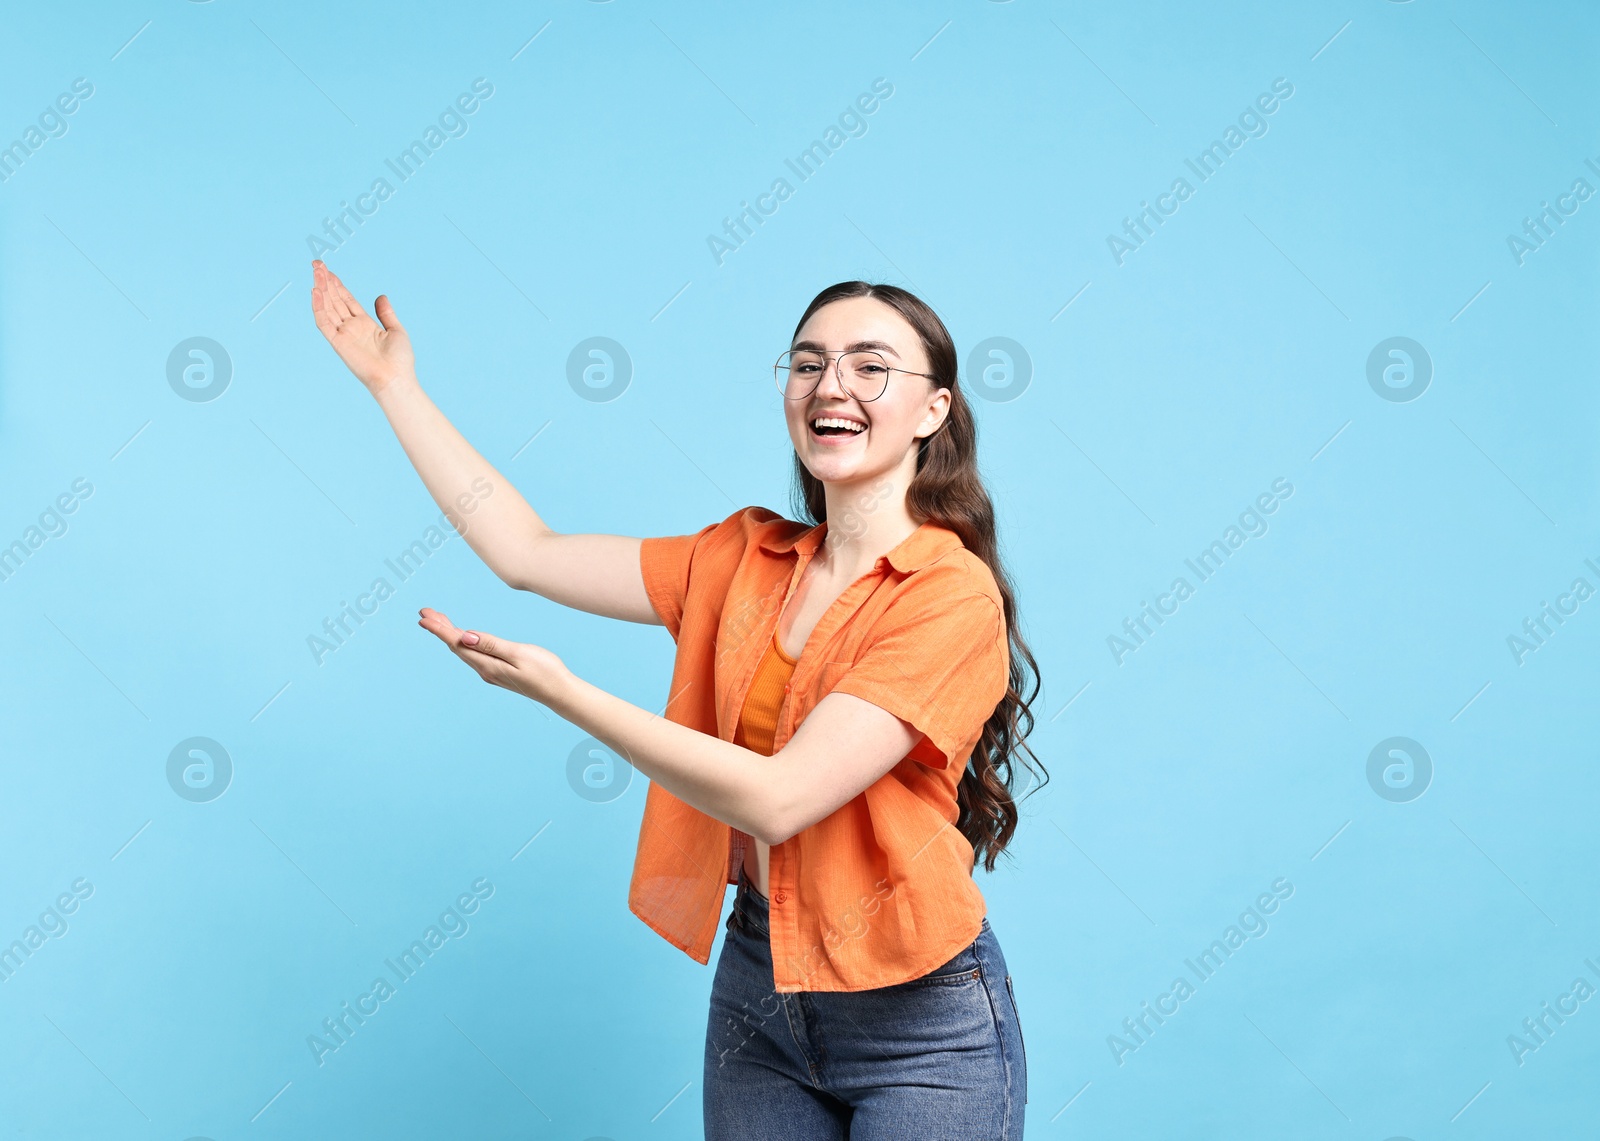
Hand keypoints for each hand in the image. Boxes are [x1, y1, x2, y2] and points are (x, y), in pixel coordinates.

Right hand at [311, 259, 415, 395]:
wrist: (396, 379)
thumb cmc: (400, 360)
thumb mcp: (396, 330)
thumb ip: (386, 313)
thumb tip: (381, 296)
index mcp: (364, 324)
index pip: (346, 299)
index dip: (337, 285)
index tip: (328, 270)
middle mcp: (351, 327)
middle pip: (334, 300)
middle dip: (325, 281)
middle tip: (316, 263)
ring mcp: (343, 334)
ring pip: (328, 307)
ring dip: (321, 289)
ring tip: (316, 271)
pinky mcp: (338, 343)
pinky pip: (324, 323)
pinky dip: (319, 307)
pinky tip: (316, 292)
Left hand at [417, 607, 569, 705]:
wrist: (561, 693)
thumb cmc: (545, 672)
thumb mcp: (519, 654)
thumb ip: (491, 644)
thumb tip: (465, 636)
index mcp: (488, 665)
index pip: (457, 643)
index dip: (439, 629)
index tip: (423, 617)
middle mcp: (485, 670)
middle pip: (456, 646)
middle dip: (440, 628)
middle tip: (425, 612)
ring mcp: (491, 672)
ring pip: (464, 651)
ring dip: (450, 634)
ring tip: (438, 621)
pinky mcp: (498, 672)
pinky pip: (473, 655)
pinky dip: (463, 642)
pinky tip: (461, 638)